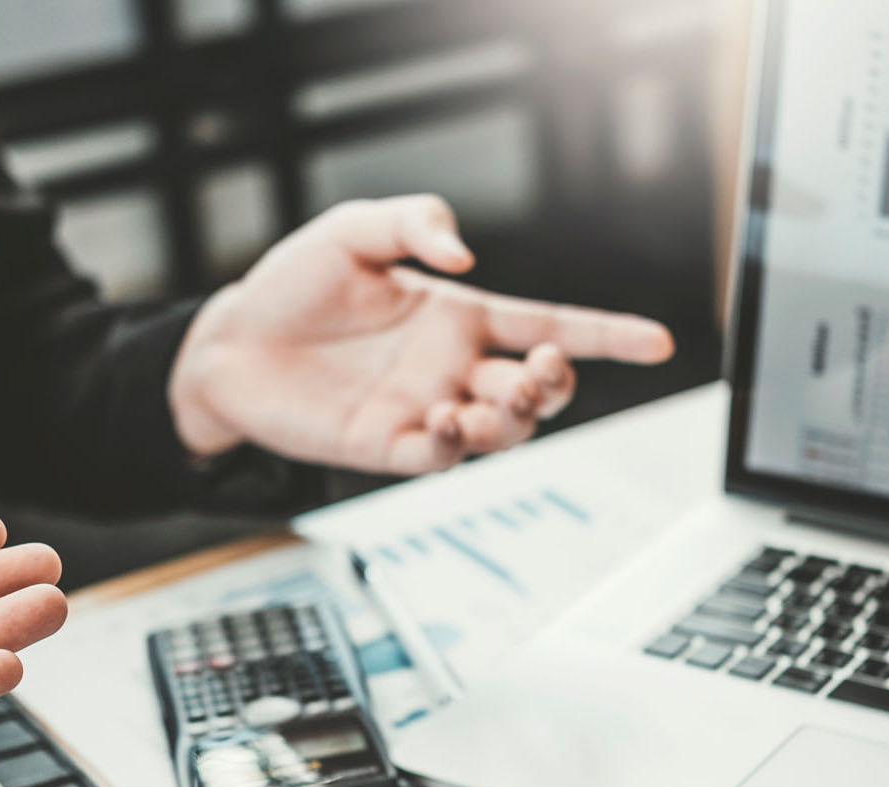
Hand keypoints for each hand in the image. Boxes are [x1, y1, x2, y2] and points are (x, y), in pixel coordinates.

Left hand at [169, 195, 675, 474]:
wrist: (228, 343)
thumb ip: (415, 223)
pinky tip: (438, 420)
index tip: (660, 341)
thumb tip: (467, 255)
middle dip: (556, 385)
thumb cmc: (294, 286)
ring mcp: (425, 410)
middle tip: (540, 373)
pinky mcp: (386, 446)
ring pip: (501, 432)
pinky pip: (438, 459)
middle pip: (539, 390)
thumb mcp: (354, 229)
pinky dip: (450, 446)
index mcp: (462, 317)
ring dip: (509, 423)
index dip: (608, 335)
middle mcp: (454, 368)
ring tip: (480, 404)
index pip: (553, 326)